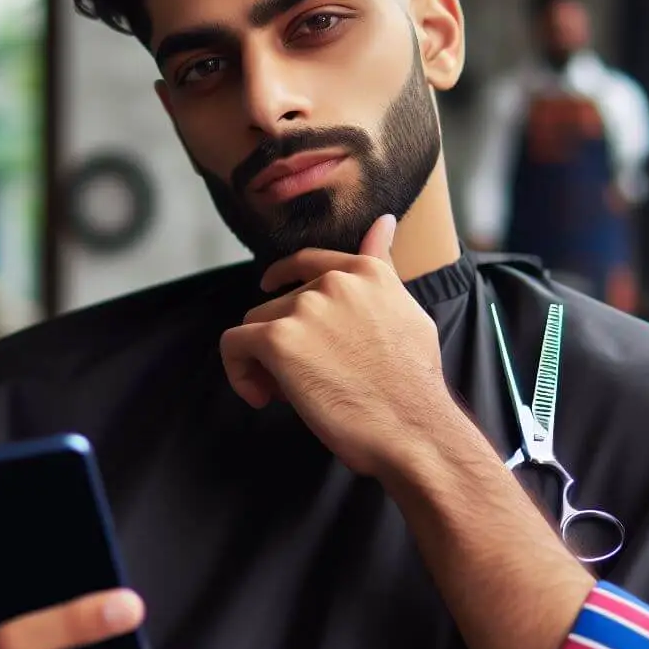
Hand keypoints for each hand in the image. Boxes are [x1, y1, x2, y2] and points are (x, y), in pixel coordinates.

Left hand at [220, 215, 455, 478]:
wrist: (413, 428)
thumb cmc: (414, 386)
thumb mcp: (408, 313)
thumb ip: (384, 270)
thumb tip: (384, 221)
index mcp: (367, 273)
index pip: (308, 261)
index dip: (283, 276)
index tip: (269, 287)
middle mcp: (334, 283)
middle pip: (278, 305)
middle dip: (286, 341)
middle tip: (307, 379)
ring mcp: (305, 308)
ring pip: (256, 327)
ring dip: (264, 361)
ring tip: (291, 393)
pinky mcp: (278, 340)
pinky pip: (234, 346)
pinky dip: (239, 373)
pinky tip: (261, 397)